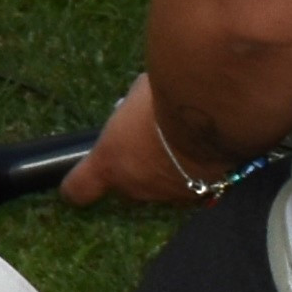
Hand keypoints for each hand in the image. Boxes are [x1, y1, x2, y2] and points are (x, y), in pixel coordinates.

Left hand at [57, 73, 215, 206]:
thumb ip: (131, 111)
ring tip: (182, 138)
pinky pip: (193, 182)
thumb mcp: (136, 96)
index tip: (81, 175)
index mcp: (109, 163)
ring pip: (161, 186)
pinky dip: (197, 169)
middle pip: (126, 185)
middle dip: (134, 166)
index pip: (78, 190)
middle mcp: (137, 188)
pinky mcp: (204, 192)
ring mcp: (171, 195)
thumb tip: (141, 106)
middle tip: (148, 137)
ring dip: (167, 168)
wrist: (214, 114)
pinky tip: (206, 145)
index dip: (77, 185)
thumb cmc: (164, 97)